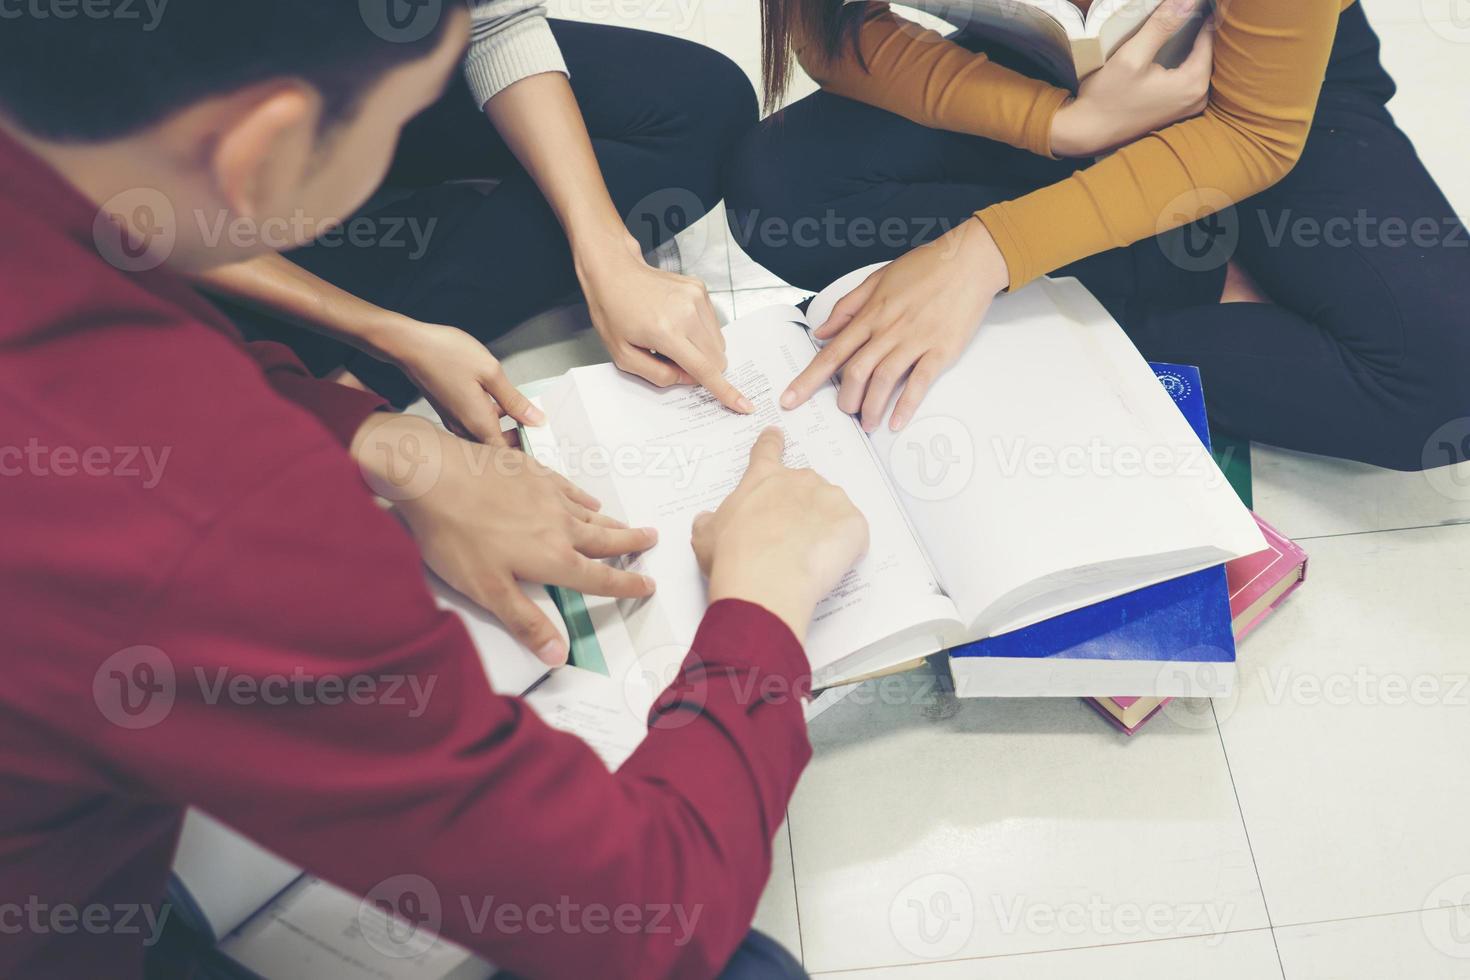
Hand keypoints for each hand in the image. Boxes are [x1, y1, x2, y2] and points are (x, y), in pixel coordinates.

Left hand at [352, 413, 656, 662]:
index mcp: (553, 558)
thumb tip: (559, 656)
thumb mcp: (487, 590)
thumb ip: (526, 622)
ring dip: (612, 522)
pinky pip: (569, 488)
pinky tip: (587, 499)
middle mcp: (560, 525)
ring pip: (589, 513)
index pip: (599, 577)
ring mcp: (547, 495)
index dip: (626, 584)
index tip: (648, 584)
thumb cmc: (456, 535)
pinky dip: (584, 497)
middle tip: (652, 539)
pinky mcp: (532, 472)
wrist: (434, 473)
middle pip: (604, 539)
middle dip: (630, 543)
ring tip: (627, 526)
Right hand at [382, 319, 543, 444]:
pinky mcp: (448, 411)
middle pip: (494, 448)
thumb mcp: (491, 373)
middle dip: (514, 440)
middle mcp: (463, 428)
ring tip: (517, 410)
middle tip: (531, 423)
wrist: (410, 346)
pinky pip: (472, 425)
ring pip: (483, 436)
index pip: (505, 454)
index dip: (523, 451)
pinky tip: (494, 401)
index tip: (538, 440)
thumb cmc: (446, 354)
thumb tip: (535, 419)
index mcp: (478, 423)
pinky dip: (488, 419)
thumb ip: (514, 400)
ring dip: (501, 428)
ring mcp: (453, 421)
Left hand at [577, 235, 753, 413]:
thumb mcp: (623, 357)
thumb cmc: (614, 313)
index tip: (744, 405)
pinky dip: (699, 332)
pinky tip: (677, 323)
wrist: (614, 272)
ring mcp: (696, 298)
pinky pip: (713, 324)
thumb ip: (657, 375)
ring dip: (702, 350)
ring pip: (718, 342)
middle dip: (702, 368)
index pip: (704, 369)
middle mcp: (686, 313)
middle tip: (674, 361)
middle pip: (717, 358)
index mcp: (666, 332)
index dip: (725, 391)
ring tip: (673, 338)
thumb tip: (688, 379)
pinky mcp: (700, 289)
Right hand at [692, 428, 868, 640]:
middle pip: (806, 485)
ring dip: (824, 527)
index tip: (777, 436)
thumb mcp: (706, 535)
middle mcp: (799, 480)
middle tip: (789, 538)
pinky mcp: (854, 523)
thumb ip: (711, 521)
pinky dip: (844, 548)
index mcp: (763, 479)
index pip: (767, 450)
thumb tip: (708, 519)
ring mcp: (831, 499)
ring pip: (832, 509)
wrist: (766, 581)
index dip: (772, 443)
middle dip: (801, 507)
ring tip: (807, 555)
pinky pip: (853, 533)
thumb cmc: (733, 556)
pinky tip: (826, 564)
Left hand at [780, 217, 1007, 431]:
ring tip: (867, 423)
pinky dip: (906, 405)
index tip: (791, 399)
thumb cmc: (925, 267)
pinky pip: (919, 382)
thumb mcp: (877, 279)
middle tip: (843, 412)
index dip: (808, 379)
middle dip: (844, 400)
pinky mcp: (940, 350)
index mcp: (870, 314)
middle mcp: (888, 330)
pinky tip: (897, 421)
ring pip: (883, 380)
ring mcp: (914, 341)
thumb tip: (822, 331)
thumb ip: (847, 308)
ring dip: (871, 407)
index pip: (831, 353)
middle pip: (854, 372)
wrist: (968, 261)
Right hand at [1050, 0, 1213, 157]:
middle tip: (1187, 9)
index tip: (1196, 2)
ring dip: (1191, 45)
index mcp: (1193, 83)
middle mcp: (1198, 98)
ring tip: (1179, 24)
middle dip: (1197, 29)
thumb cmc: (1107, 97)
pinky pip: (1190, 78)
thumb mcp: (1132, 56)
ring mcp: (1189, 108)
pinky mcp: (1178, 112)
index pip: (1209, 36)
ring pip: (1198, 64)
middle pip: (1206, 52)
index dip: (1201, 14)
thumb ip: (1162, 26)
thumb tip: (1188, 0)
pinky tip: (1171, 50)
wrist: (1089, 132)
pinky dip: (1183, 61)